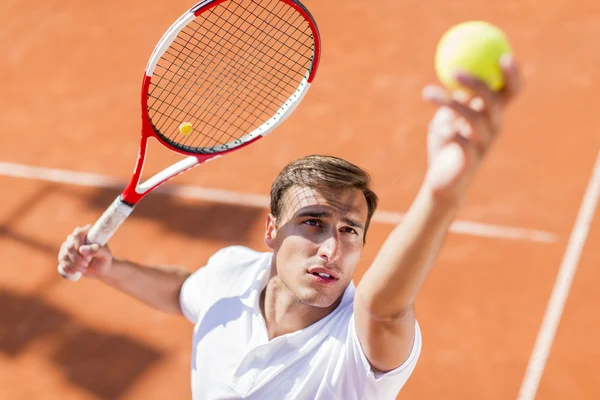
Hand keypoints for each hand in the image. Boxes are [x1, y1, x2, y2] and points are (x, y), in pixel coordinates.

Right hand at [57, 225, 112, 278]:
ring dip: (73, 265)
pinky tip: (74, 271)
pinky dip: (67, 268)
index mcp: (88, 230)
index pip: (77, 234)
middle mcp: (77, 235)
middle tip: (86, 265)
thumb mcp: (105, 255)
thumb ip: (97, 250)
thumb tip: (81, 249)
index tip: (87, 257)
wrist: (100, 269)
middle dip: (77, 259)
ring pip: (64, 254)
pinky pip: (61, 261)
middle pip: (70, 246)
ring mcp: (69, 244)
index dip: (79, 246)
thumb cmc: (104, 259)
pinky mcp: (64, 254)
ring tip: (84, 269)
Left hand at [422, 54, 521, 201]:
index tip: (504, 55)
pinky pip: (460, 138)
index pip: (511, 90)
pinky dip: (445, 130)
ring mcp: (484, 143)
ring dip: (448, 102)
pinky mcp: (471, 159)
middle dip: (477, 82)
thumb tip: (451, 67)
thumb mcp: (448, 115)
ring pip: (472, 116)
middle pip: (493, 99)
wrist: (442, 180)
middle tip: (454, 71)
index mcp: (493, 113)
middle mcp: (494, 127)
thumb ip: (455, 96)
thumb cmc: (446, 144)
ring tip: (427, 93)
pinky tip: (436, 129)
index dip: (513, 74)